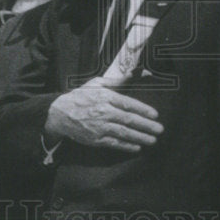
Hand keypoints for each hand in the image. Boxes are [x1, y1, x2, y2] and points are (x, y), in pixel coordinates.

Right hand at [45, 76, 162, 151]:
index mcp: (105, 97)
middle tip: (160, 129)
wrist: (60, 113)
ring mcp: (99, 127)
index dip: (143, 110)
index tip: (155, 114)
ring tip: (153, 140)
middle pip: (129, 120)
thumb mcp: (97, 83)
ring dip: (140, 137)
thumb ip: (118, 80)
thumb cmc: (81, 96)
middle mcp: (103, 112)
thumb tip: (136, 72)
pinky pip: (114, 143)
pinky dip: (126, 146)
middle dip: (146, 126)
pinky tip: (137, 148)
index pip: (128, 103)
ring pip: (123, 133)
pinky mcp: (94, 139)